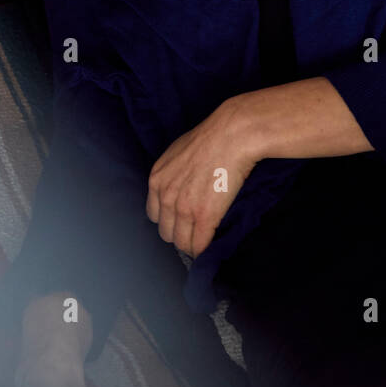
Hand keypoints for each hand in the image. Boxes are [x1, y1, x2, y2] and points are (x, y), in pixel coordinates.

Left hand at [146, 98, 257, 257]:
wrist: (231, 135)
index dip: (169, 219)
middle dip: (180, 233)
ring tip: (206, 241)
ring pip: (182, 243)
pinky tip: (212, 248)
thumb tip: (180, 184)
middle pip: (166, 232)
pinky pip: (199, 246)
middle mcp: (165, 197)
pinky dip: (205, 251)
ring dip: (193, 244)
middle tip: (197, 230)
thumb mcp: (178, 152)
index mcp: (156, 180)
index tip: (182, 220)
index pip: (154, 215)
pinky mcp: (204, 217)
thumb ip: (172, 173)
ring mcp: (183, 209)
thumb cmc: (210, 137)